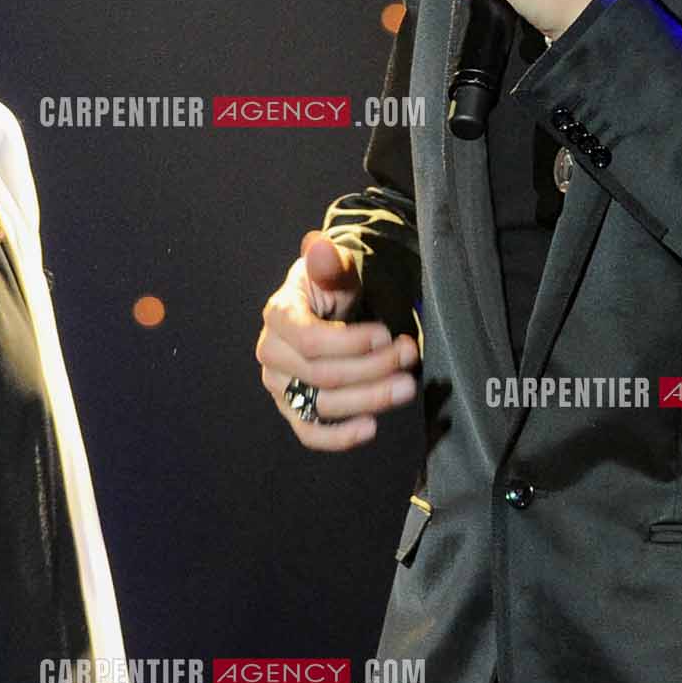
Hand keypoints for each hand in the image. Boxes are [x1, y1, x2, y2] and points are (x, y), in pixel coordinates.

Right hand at [256, 233, 417, 450]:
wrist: (329, 310)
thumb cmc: (331, 288)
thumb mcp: (334, 270)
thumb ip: (328, 263)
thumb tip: (318, 246)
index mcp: (278, 317)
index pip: (309, 340)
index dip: (350, 342)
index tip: (387, 333)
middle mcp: (272, 355)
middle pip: (322, 375)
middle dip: (371, 368)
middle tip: (409, 356)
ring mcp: (280, 387)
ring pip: (322, 406)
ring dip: (369, 399)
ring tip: (406, 386)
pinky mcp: (293, 411)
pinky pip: (310, 433)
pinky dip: (339, 437)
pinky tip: (372, 427)